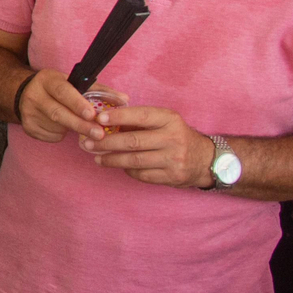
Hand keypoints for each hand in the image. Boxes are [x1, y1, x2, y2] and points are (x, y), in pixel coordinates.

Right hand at [16, 69, 110, 143]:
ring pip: (57, 127)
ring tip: (77, 124)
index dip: (78, 104)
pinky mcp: (27, 127)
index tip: (93, 115)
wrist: (22, 93)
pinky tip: (61, 126)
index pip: (63, 92)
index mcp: (48, 80)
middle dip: (81, 125)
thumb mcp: (72, 83)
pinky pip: (51, 136)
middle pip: (59, 114)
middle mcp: (35, 95)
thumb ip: (98, 91)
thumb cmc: (56, 88)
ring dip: (72, 129)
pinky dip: (61, 134)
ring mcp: (28, 112)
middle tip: (99, 134)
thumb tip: (124, 98)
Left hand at [78, 105, 216, 187]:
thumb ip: (138, 121)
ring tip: (97, 157)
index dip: (118, 117)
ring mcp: (173, 159)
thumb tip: (103, 121)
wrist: (204, 159)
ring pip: (134, 160)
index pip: (141, 115)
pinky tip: (118, 165)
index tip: (98, 119)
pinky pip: (142, 174)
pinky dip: (127, 170)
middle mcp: (173, 138)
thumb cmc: (175, 136)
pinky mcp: (172, 176)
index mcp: (170, 119)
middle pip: (133, 141)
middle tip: (87, 143)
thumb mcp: (163, 122)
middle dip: (106, 143)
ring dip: (111, 159)